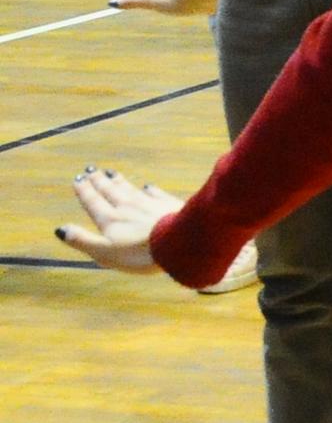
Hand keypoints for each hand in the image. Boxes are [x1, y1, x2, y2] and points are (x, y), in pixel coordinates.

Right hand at [55, 166, 180, 274]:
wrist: (179, 242)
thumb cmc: (138, 252)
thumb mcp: (103, 252)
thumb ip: (82, 240)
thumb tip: (60, 229)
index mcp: (110, 219)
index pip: (94, 202)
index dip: (85, 191)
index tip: (78, 179)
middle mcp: (128, 207)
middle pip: (111, 191)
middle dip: (100, 181)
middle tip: (92, 169)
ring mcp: (150, 204)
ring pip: (131, 190)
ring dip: (120, 181)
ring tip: (112, 173)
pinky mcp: (170, 205)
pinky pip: (156, 194)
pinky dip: (150, 189)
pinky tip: (148, 186)